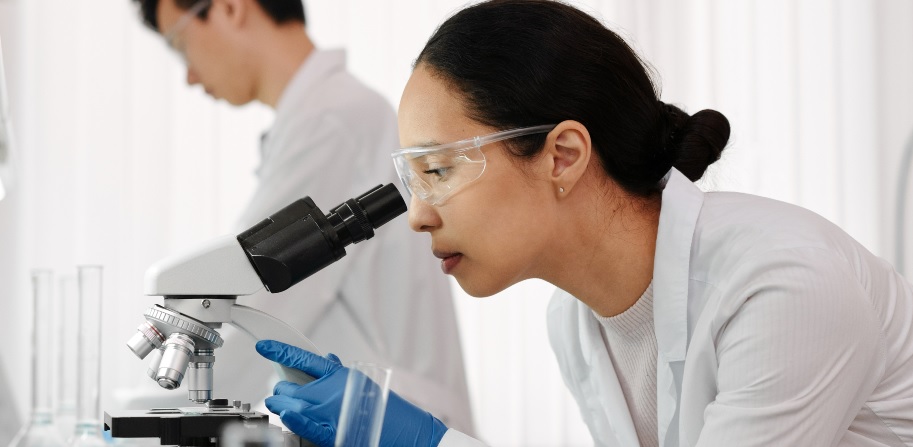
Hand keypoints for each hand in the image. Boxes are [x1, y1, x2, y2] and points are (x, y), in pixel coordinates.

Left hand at [256, 340, 448, 446]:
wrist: (408, 433)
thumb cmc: (387, 411)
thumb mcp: (363, 384)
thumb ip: (341, 374)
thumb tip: (328, 360)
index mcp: (340, 375)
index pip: (304, 358)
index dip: (280, 351)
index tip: (262, 347)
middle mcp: (331, 390)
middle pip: (290, 385)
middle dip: (283, 390)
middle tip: (282, 395)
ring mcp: (329, 411)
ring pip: (290, 403)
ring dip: (281, 406)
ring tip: (282, 408)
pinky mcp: (331, 433)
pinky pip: (304, 425)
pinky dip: (292, 420)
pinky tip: (285, 415)